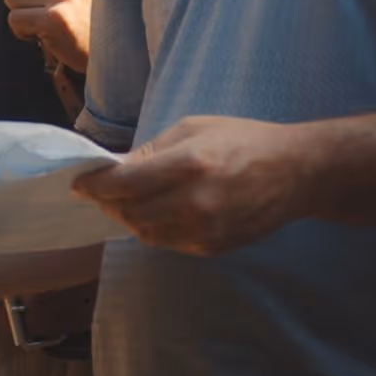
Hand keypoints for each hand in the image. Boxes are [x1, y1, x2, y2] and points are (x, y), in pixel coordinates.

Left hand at [72, 115, 313, 255]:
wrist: (296, 172)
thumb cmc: (243, 139)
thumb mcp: (194, 128)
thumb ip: (153, 151)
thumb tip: (116, 168)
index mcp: (191, 164)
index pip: (127, 183)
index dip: (96, 185)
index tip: (79, 183)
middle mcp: (197, 202)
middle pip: (132, 213)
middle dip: (108, 203)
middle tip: (98, 192)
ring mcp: (208, 230)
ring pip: (147, 234)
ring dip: (127, 219)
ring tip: (122, 203)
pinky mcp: (215, 248)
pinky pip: (169, 243)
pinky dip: (153, 229)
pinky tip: (153, 213)